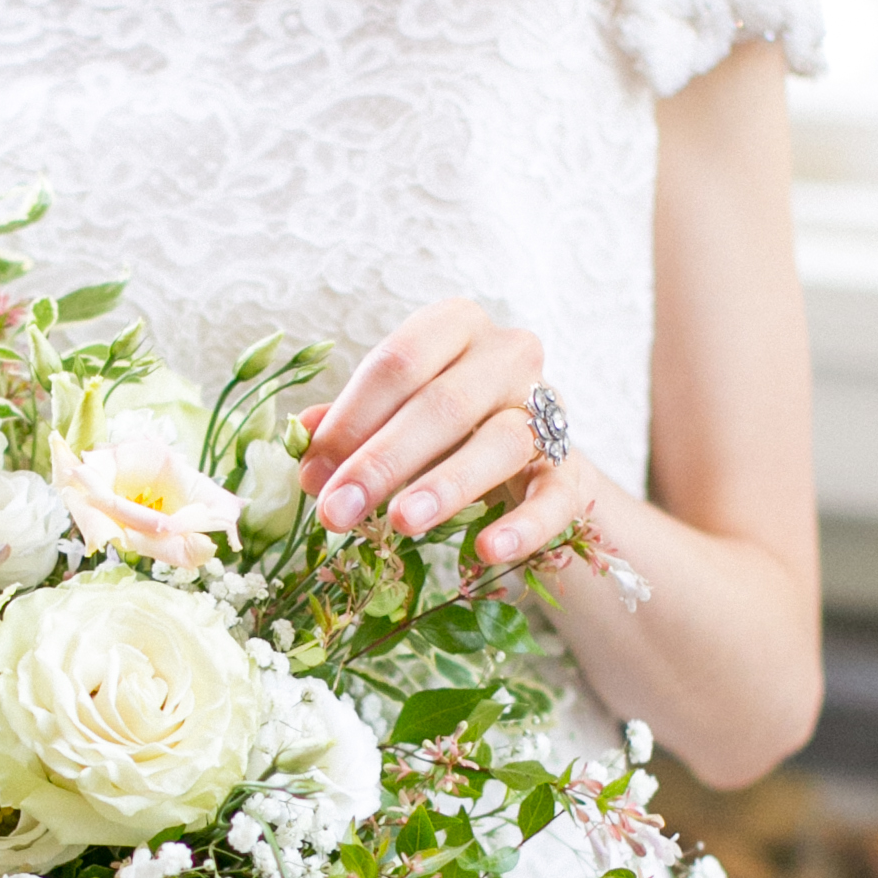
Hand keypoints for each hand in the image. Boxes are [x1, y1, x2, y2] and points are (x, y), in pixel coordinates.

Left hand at [297, 299, 577, 569]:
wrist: (528, 454)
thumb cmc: (443, 426)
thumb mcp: (393, 414)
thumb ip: (349, 427)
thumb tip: (304, 453)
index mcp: (455, 326)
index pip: (399, 362)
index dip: (353, 418)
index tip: (314, 473)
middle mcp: (508, 354)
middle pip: (444, 404)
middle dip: (383, 461)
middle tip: (339, 511)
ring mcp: (548, 409)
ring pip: (500, 443)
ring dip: (446, 486)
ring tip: (401, 524)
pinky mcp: (573, 467)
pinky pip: (553, 496)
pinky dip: (522, 526)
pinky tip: (486, 551)